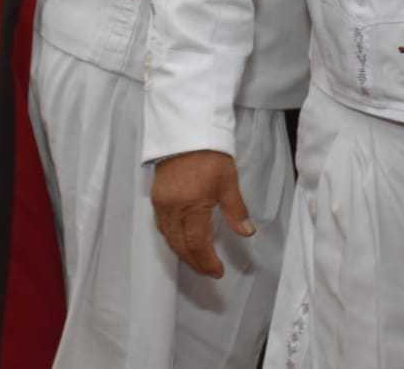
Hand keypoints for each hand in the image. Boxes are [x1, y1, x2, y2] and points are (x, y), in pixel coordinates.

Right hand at [151, 150, 254, 278]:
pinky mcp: (156, 198)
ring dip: (183, 252)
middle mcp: (172, 209)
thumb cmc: (212, 156)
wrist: (186, 132)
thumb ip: (236, 210)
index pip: (197, 243)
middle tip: (209, 271)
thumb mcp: (229, 182)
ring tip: (198, 260)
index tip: (218, 272)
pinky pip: (162, 226)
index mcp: (192, 206)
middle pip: (180, 245)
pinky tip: (182, 241)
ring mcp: (161, 204)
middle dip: (194, 261)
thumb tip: (247, 233)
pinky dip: (173, 238)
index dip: (207, 261)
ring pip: (169, 238)